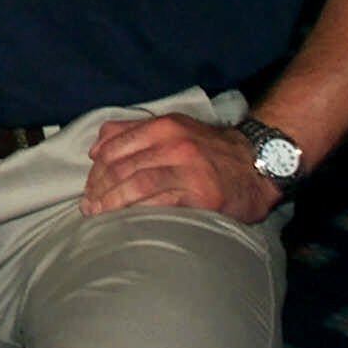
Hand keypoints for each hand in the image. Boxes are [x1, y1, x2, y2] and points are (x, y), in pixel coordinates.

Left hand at [80, 114, 281, 222]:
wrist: (259, 163)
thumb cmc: (209, 148)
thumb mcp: (172, 127)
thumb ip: (132, 132)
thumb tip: (94, 149)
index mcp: (163, 126)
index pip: (115, 147)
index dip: (95, 170)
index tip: (88, 187)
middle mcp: (174, 145)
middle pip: (122, 166)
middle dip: (99, 188)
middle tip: (88, 206)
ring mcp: (189, 170)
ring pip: (137, 184)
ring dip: (112, 202)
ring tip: (100, 214)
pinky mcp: (202, 196)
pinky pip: (161, 204)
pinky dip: (139, 212)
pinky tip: (128, 220)